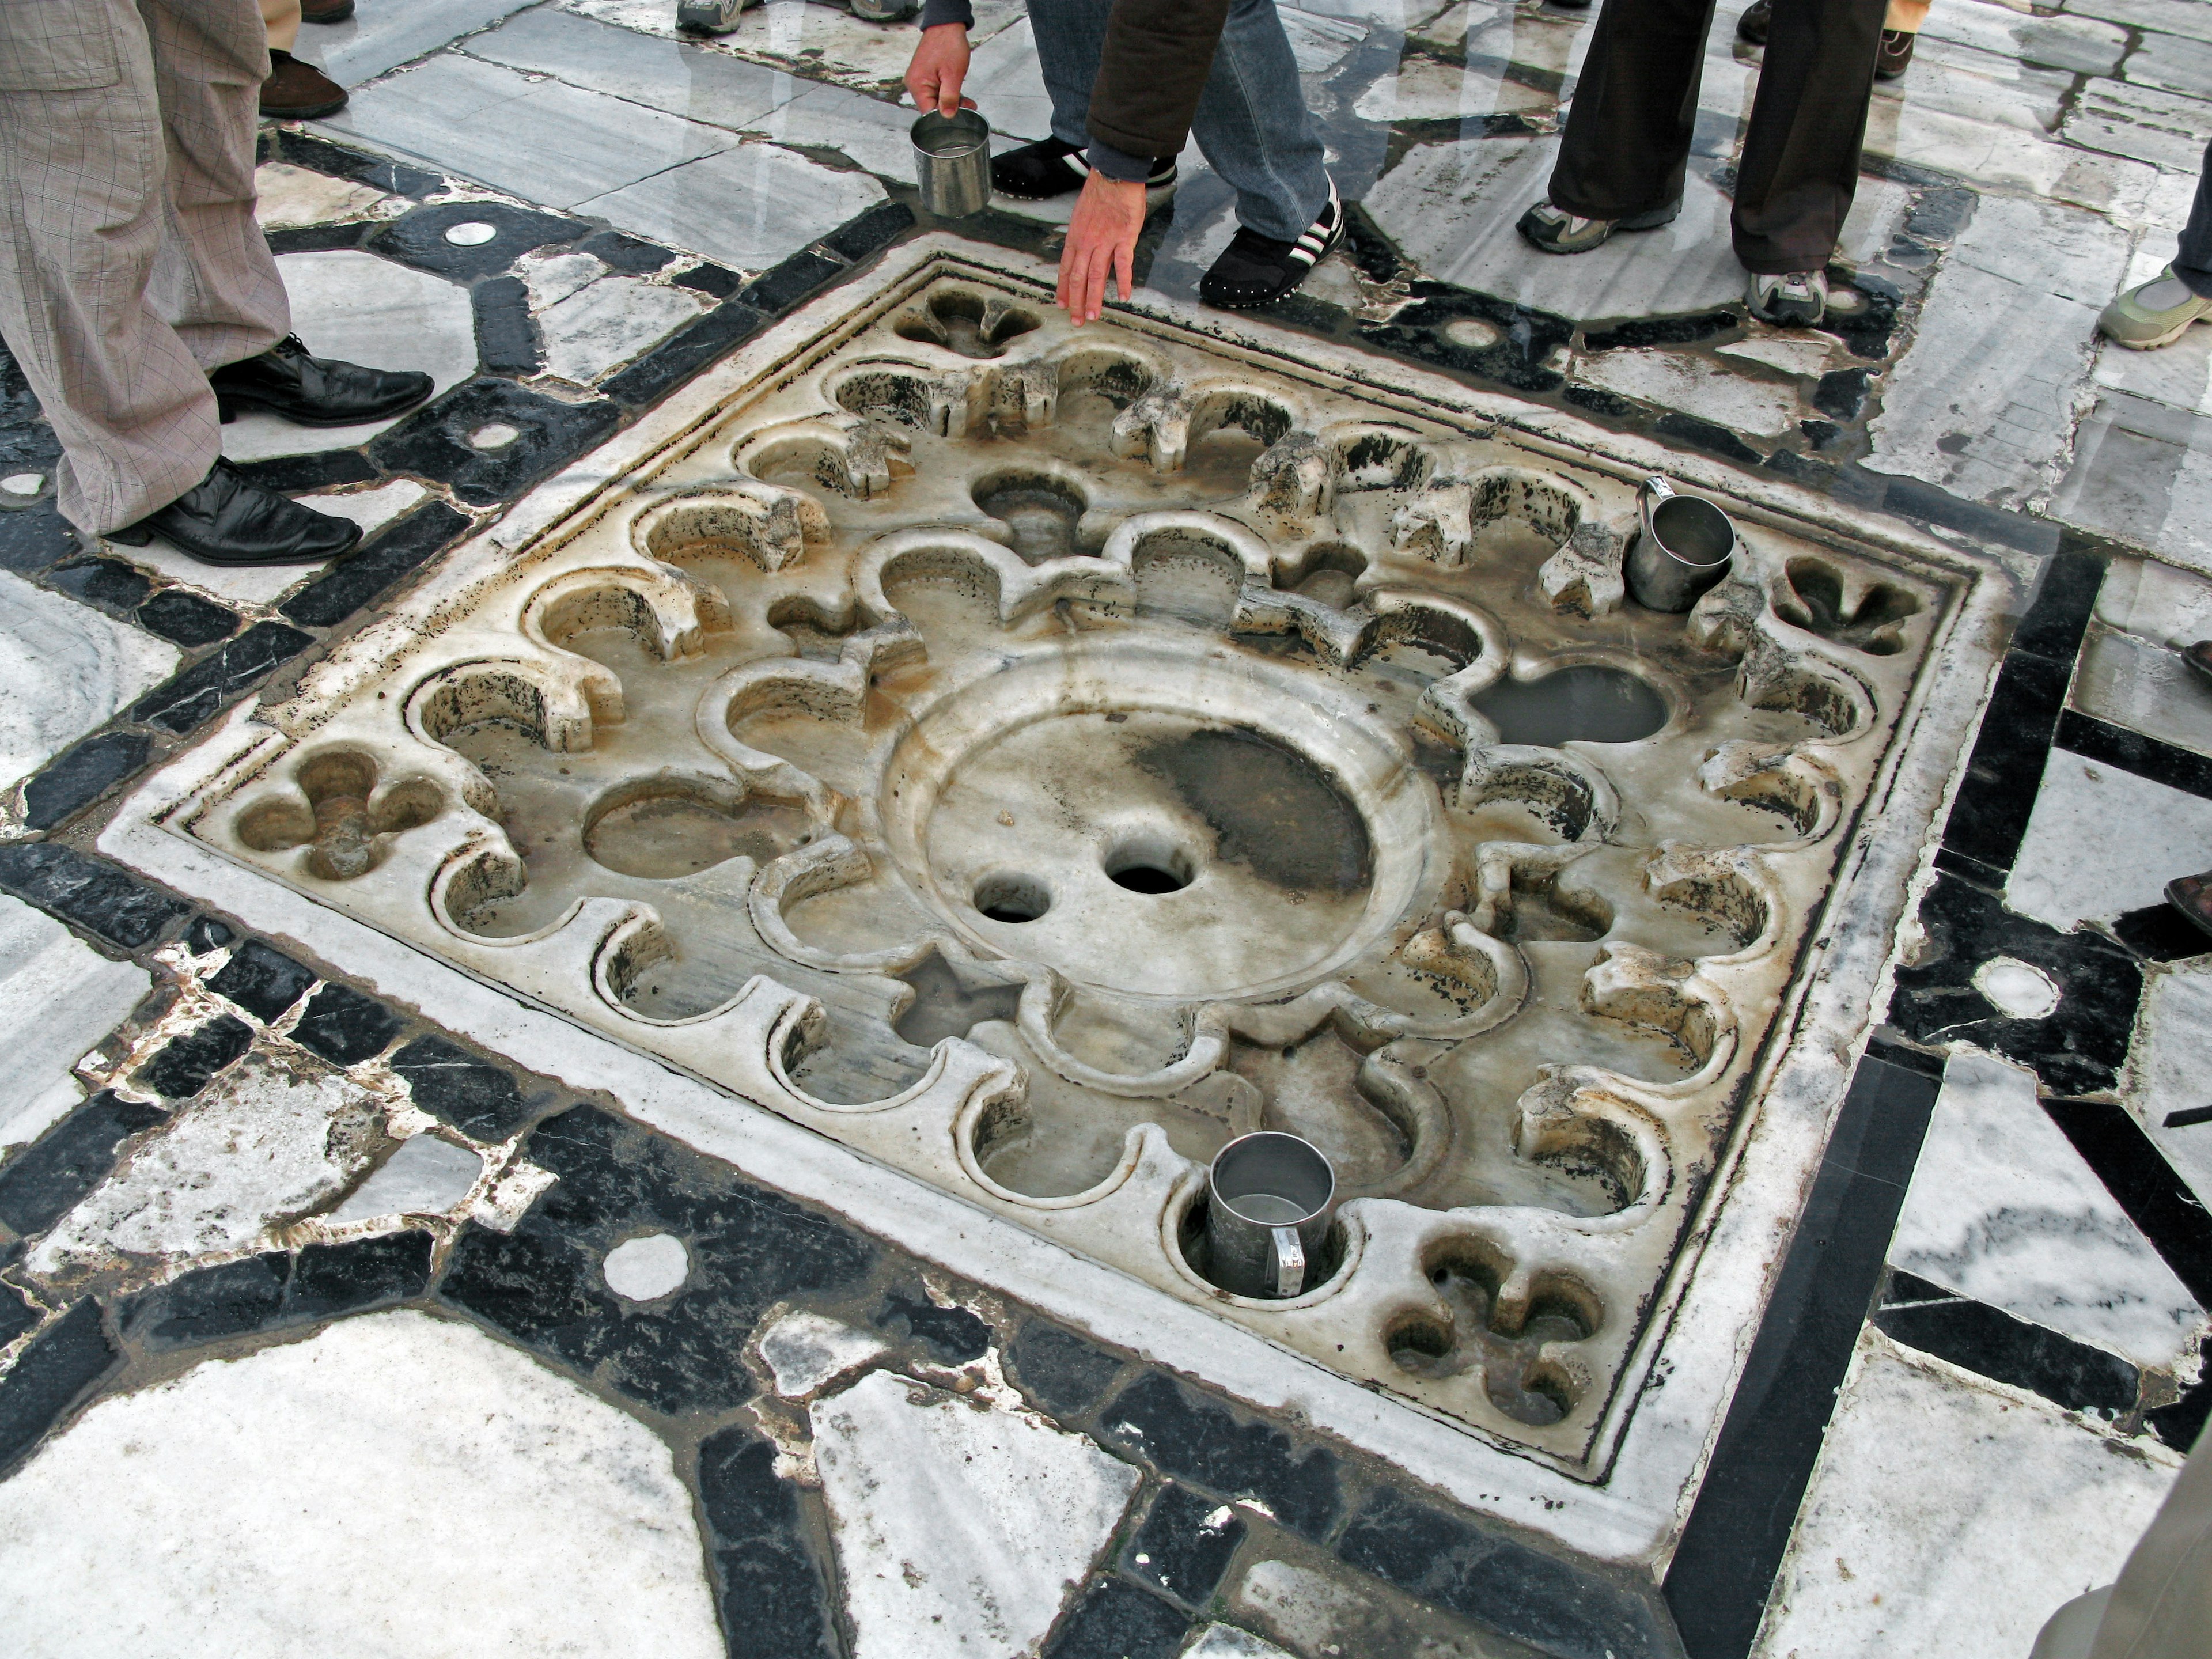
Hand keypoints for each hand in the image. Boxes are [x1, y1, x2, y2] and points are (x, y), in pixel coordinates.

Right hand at [905, 22, 971, 116]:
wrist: (947, 25)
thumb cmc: (948, 44)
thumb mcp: (953, 75)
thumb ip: (950, 98)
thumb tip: (947, 115)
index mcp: (917, 85)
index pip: (928, 113)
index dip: (944, 117)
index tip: (959, 115)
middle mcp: (914, 83)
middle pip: (931, 107)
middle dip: (950, 109)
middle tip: (967, 105)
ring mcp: (919, 79)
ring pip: (935, 100)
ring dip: (951, 101)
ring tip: (966, 99)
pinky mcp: (926, 76)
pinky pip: (936, 91)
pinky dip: (948, 93)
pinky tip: (958, 91)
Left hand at [1056, 171, 1145, 324]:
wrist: (1114, 174)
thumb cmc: (1100, 192)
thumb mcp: (1081, 215)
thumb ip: (1082, 235)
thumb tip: (1082, 249)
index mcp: (1075, 237)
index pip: (1065, 269)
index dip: (1063, 289)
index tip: (1062, 304)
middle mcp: (1086, 242)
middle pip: (1078, 277)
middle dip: (1076, 302)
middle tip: (1077, 320)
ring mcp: (1104, 241)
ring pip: (1096, 276)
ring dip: (1094, 298)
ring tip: (1093, 315)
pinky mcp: (1124, 238)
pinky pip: (1123, 264)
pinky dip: (1124, 281)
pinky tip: (1125, 296)